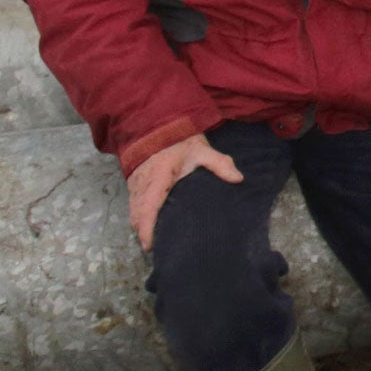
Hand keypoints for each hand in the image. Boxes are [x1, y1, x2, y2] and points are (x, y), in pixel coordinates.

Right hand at [126, 134, 242, 252]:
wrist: (158, 122)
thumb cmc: (180, 139)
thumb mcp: (202, 149)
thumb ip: (220, 164)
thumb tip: (238, 179)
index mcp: (158, 178)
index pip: (148, 208)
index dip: (147, 229)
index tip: (149, 246)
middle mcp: (142, 183)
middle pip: (137, 214)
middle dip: (143, 232)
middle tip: (156, 248)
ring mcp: (135, 182)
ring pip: (133, 210)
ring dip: (140, 224)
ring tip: (153, 240)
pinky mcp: (133, 180)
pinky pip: (132, 202)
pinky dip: (137, 214)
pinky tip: (147, 223)